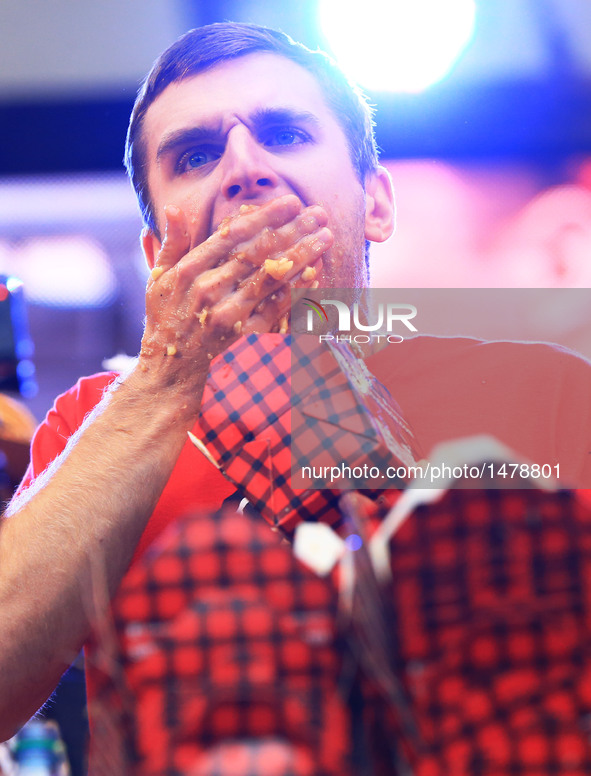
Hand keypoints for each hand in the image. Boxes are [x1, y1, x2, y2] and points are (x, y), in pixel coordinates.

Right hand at [140, 195, 332, 384]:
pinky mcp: (243, 337)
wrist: (169, 376)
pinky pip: (276, 309)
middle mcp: (208, 290)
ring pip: (272, 277)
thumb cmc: (164, 324)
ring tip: (325, 236)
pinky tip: (315, 275)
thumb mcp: (157, 282)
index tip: (288, 202)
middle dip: (292, 229)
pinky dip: (297, 290)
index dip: (264, 216)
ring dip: (302, 254)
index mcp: (188, 271)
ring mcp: (227, 315)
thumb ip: (170, 245)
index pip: (232, 234)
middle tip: (317, 213)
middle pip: (258, 252)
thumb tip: (174, 209)